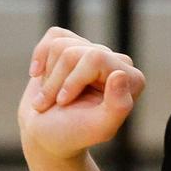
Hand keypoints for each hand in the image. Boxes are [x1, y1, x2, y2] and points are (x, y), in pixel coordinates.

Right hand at [17, 26, 145, 160]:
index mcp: (131, 81)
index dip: (72, 80)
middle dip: (56, 80)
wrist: (46, 134)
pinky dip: (40, 58)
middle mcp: (117, 63)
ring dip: (48, 76)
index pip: (95, 58)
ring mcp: (95, 52)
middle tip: (53, 104)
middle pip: (74, 52)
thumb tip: (121, 74)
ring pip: (61, 45)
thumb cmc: (73, 133)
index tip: (64, 102)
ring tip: (49, 97)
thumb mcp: (99, 128)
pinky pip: (54, 36)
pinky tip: (40, 75)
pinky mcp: (75, 45)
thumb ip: (118, 106)